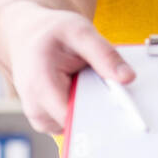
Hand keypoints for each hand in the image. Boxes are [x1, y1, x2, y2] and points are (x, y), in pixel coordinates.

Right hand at [0, 1, 135, 133]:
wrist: (29, 36)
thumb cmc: (51, 33)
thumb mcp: (79, 31)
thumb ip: (104, 55)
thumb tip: (128, 77)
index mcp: (40, 86)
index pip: (75, 117)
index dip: (101, 113)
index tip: (120, 103)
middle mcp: (36, 108)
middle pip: (80, 124)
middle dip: (99, 108)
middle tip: (101, 81)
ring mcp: (40, 118)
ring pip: (80, 126)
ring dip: (91, 107)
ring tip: (85, 81)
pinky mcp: (47, 121)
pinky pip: (75, 123)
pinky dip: (84, 109)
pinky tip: (81, 90)